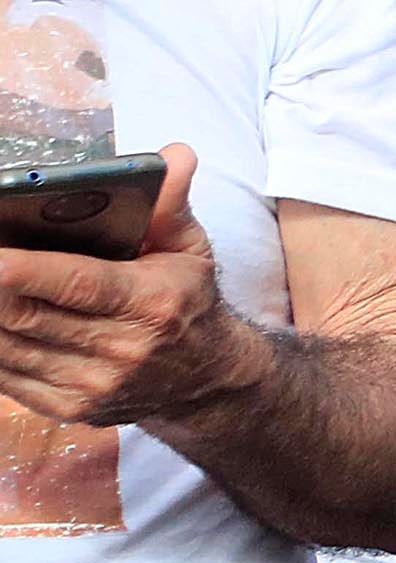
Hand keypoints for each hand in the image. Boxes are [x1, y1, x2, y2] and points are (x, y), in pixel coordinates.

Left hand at [0, 147, 263, 428]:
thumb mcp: (189, 250)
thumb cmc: (189, 304)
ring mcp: (93, 386)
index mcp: (152, 303)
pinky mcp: (70, 408)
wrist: (208, 381)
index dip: (21, 268)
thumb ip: (170, 204)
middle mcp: (122, 350)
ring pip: (6, 345)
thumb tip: (174, 155)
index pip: (75, 282)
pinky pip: (6, 375)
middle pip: (24, 314)